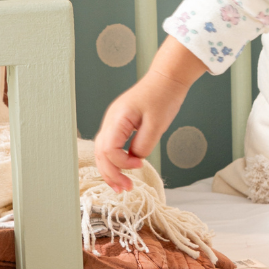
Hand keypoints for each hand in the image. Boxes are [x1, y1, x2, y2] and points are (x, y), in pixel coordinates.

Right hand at [93, 38, 206, 190]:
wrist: (167, 79)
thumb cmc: (164, 96)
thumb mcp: (158, 123)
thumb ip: (144, 144)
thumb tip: (135, 158)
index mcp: (118, 118)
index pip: (108, 149)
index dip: (122, 162)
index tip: (140, 164)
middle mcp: (111, 121)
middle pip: (100, 153)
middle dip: (111, 174)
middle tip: (125, 189)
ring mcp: (114, 122)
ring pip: (103, 151)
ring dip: (111, 170)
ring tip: (122, 186)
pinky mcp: (121, 124)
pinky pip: (111, 146)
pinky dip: (115, 160)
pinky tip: (124, 170)